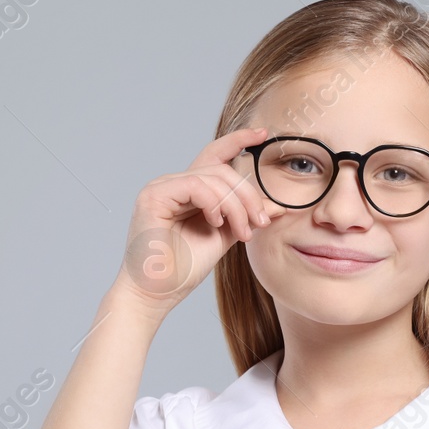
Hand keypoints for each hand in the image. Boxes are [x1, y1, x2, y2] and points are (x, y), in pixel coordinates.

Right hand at [114, 126, 286, 314]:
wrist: (157, 293)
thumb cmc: (184, 269)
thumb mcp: (223, 236)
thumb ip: (243, 217)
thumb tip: (275, 206)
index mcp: (188, 191)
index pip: (215, 155)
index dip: (238, 140)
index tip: (262, 134)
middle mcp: (173, 184)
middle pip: (221, 169)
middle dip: (247, 195)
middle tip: (259, 223)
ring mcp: (161, 187)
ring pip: (212, 177)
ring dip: (236, 205)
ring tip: (241, 233)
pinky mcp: (154, 196)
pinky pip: (196, 186)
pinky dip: (214, 203)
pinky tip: (216, 223)